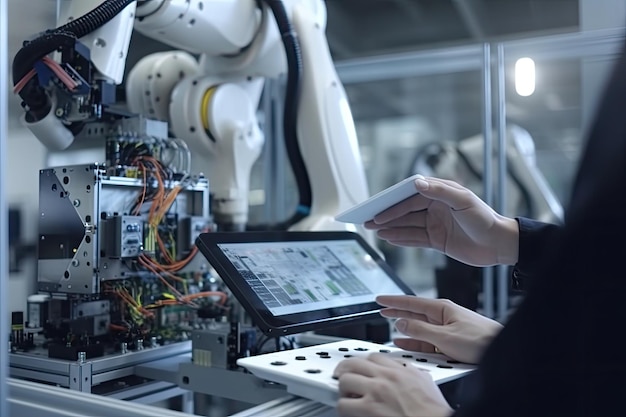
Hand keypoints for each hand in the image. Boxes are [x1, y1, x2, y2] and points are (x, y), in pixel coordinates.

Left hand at [334, 353, 452, 416]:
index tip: (361, 367)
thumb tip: (408, 371)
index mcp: (401, 370)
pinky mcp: (368, 408)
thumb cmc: (434, 411)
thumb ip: (413, 373)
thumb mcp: (427, 383)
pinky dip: (343, 407)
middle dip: (346, 369)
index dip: (364, 363)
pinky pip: (343, 403)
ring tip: (345, 394)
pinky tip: (348, 410)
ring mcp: (375, 391)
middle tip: (342, 375)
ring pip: (345, 380)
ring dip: (343, 388)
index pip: (374, 357)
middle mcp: (386, 377)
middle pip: (354, 363)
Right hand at [364, 176, 518, 265]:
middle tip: (367, 221)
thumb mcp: (463, 201)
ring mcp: (434, 224)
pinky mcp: (437, 240)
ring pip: (407, 226)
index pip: (410, 198)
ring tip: (373, 231)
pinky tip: (388, 239)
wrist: (499, 245)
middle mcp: (434, 207)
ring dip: (390, 228)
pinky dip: (401, 239)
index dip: (392, 204)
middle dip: (386, 216)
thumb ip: (439, 191)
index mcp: (440, 194)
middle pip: (404, 211)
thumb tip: (417, 182)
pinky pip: (414, 239)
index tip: (377, 208)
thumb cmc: (485, 218)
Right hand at [378, 295, 502, 363]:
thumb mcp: (444, 336)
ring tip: (391, 329)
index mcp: (442, 308)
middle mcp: (444, 316)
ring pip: (421, 328)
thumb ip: (420, 330)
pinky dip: (416, 341)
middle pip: (414, 313)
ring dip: (406, 330)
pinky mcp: (452, 341)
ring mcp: (448, 328)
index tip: (380, 299)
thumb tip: (400, 324)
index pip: (411, 302)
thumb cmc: (480, 340)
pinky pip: (429, 340)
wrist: (501, 349)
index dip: (394, 301)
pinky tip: (407, 343)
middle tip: (382, 310)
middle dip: (397, 312)